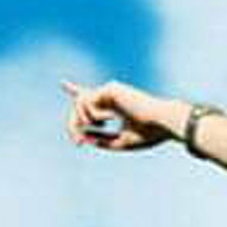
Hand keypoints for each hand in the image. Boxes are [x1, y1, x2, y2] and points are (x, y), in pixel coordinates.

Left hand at [62, 79, 183, 150]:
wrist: (163, 123)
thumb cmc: (149, 134)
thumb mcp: (121, 143)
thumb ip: (102, 140)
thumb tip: (84, 137)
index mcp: (113, 105)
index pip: (91, 97)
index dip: (77, 91)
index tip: (63, 84)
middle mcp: (110, 95)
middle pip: (79, 105)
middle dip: (73, 125)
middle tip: (77, 143)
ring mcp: (110, 90)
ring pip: (80, 103)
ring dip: (84, 121)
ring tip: (101, 128)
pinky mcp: (110, 88)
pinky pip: (88, 103)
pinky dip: (95, 115)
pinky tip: (112, 117)